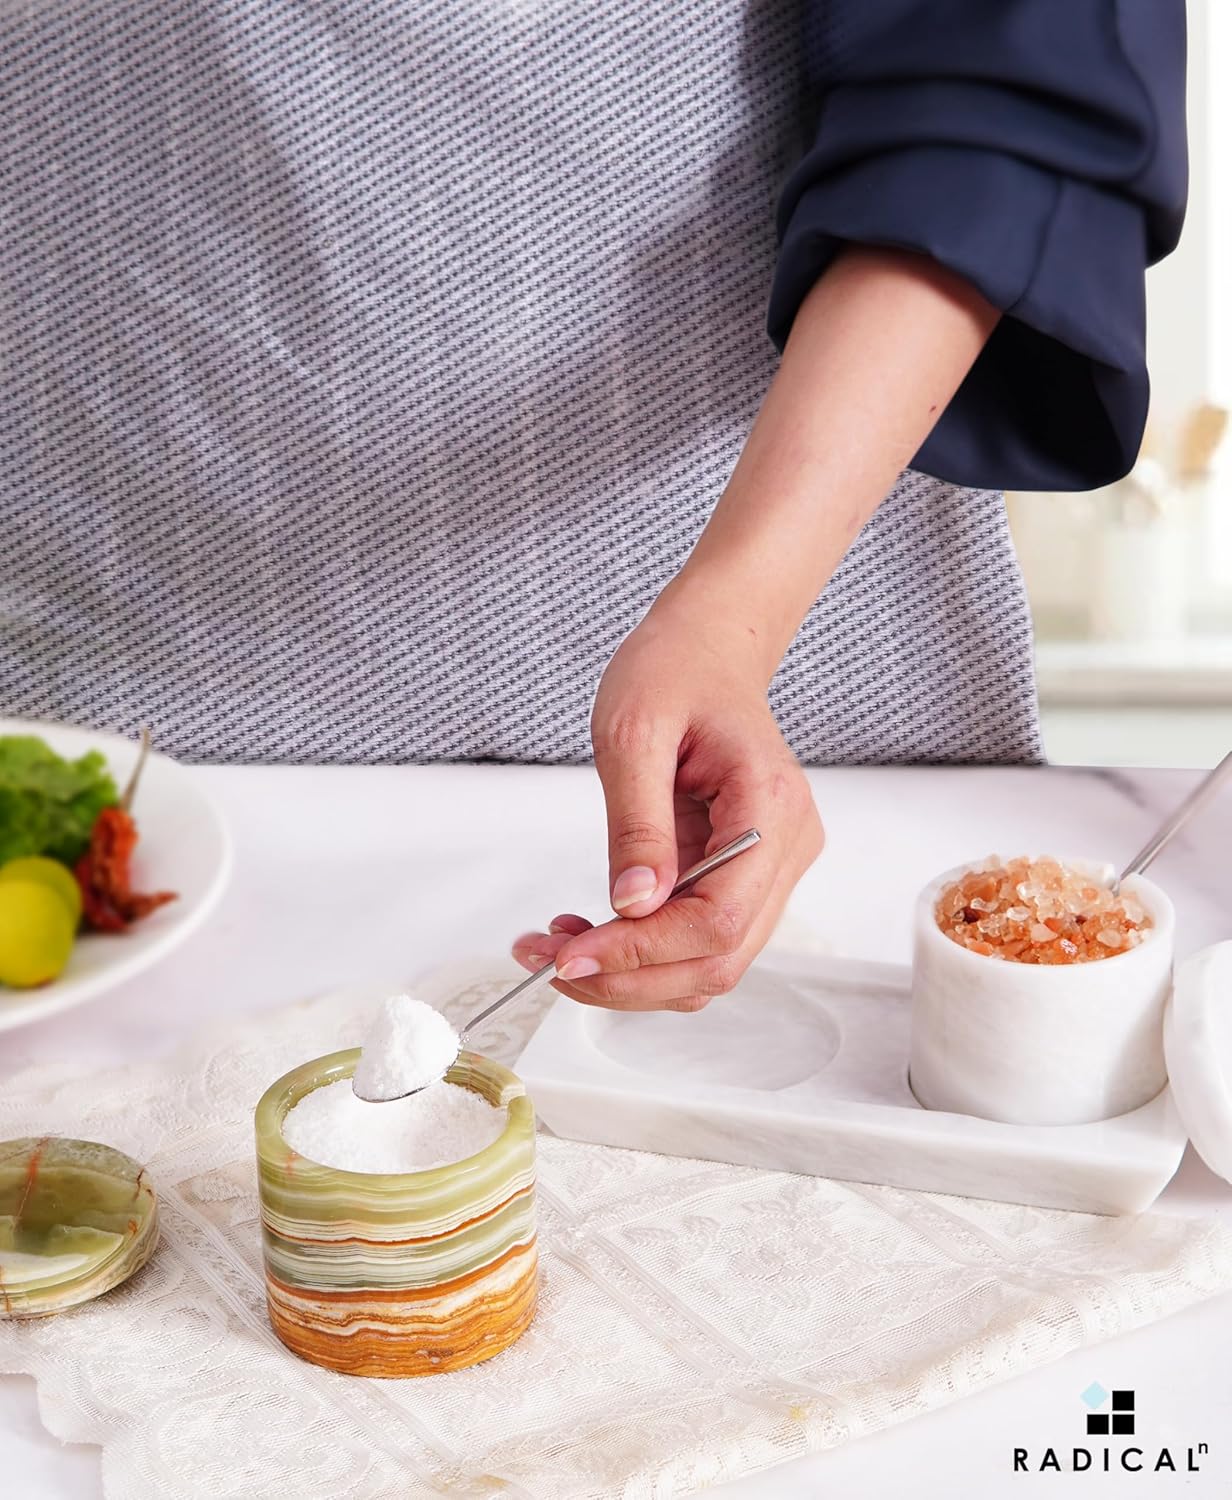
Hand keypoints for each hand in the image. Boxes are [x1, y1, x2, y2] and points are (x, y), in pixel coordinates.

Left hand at [510, 607, 823, 1009]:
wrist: (707, 647)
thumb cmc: (675, 669)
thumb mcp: (632, 733)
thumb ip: (636, 824)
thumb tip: (632, 906)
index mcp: (770, 807)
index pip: (717, 919)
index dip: (643, 953)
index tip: (569, 956)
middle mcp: (787, 847)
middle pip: (718, 957)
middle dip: (629, 976)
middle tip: (549, 962)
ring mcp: (773, 865)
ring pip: (710, 959)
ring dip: (633, 972)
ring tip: (558, 945)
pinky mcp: (747, 873)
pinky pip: (700, 933)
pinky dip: (645, 949)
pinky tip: (592, 929)